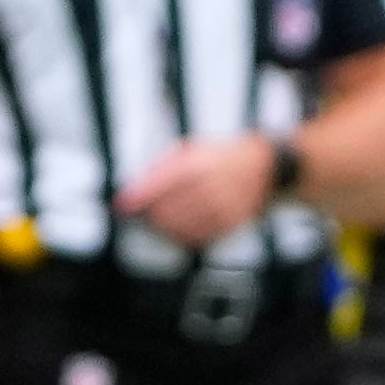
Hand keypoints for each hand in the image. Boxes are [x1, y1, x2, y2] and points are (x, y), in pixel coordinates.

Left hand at [113, 129, 283, 248]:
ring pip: (179, 226)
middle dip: (150, 212)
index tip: (122, 204)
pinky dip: (183, 235)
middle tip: (144, 210)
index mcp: (197, 166)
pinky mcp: (228, 224)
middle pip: (166, 210)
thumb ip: (164, 164)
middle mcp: (208, 188)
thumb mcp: (191, 148)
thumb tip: (140, 183)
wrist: (263, 168)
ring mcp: (220, 208)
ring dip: (164, 226)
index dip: (137, 197)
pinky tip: (180, 227)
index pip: (159, 185)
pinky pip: (197, 236)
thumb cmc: (221, 156)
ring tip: (161, 219)